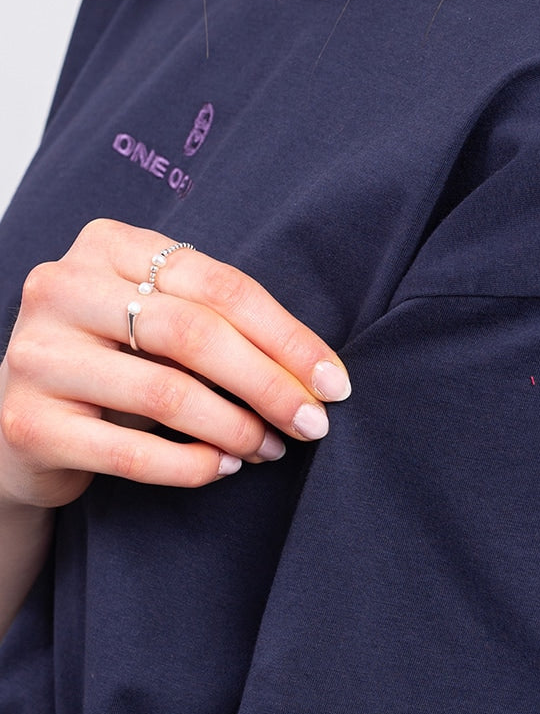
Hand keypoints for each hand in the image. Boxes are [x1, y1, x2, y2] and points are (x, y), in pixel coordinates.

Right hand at [0, 217, 350, 510]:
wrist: (30, 426)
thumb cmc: (118, 369)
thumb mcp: (162, 328)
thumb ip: (220, 326)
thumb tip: (320, 375)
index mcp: (107, 246)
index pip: (220, 286)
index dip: (288, 338)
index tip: (335, 383)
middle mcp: (62, 287)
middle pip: (195, 334)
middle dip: (270, 385)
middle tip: (314, 424)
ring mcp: (38, 355)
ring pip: (165, 392)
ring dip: (237, 428)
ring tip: (273, 449)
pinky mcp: (29, 424)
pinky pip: (132, 452)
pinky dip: (193, 465)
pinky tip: (225, 468)